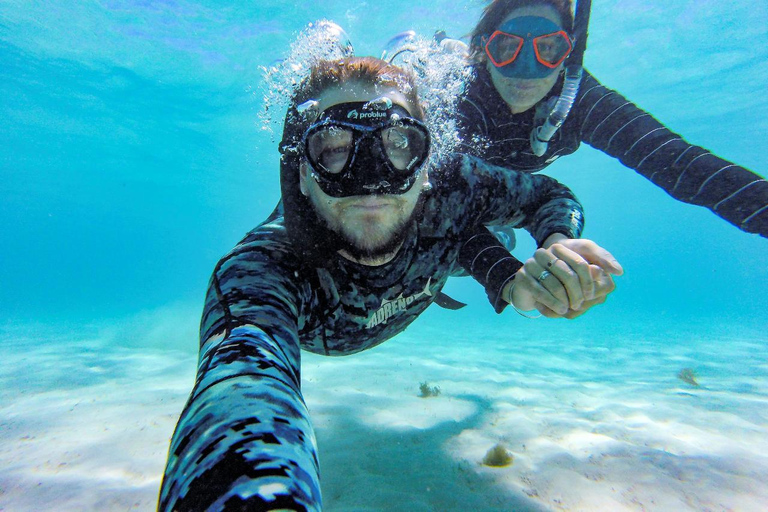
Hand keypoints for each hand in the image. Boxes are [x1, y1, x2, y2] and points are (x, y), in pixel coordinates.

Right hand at [505, 237, 621, 317]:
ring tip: (569, 310)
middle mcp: (544, 252)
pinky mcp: (522, 277)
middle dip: (577, 293)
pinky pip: (540, 291)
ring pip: (554, 284)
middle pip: (568, 275)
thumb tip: (618, 270)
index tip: (592, 296)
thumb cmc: (559, 280)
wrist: (529, 287)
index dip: (589, 282)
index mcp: (560, 247)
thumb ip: (600, 267)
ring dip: (565, 301)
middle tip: (580, 305)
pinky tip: (559, 310)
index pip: (580, 264)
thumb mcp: (581, 271)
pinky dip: (552, 303)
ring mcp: (531, 264)